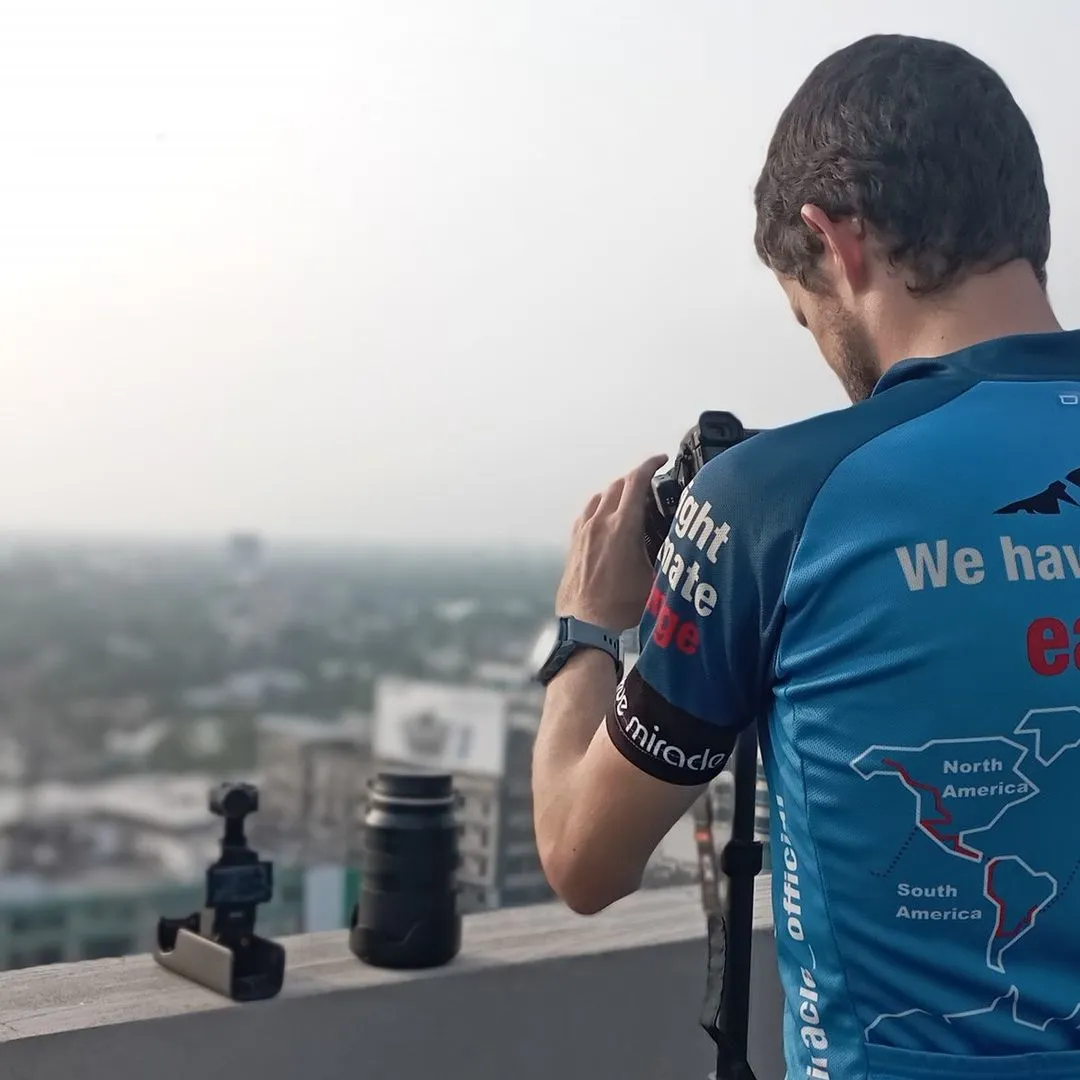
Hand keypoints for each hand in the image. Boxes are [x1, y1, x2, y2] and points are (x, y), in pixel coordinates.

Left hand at [555, 454, 668, 630]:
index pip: (636, 481)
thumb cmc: (621, 606)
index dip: (650, 465)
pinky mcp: (574, 542)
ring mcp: (583, 531)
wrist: (586, 623)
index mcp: (622, 527)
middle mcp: (600, 523)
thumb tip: (684, 543)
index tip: (661, 460)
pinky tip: (607, 519)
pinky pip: (587, 512)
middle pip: (618, 485)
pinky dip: (600, 507)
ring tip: (630, 501)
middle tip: (651, 485)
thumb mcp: (656, 578)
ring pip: (600, 496)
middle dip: (636, 479)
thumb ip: (669, 555)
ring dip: (616, 492)